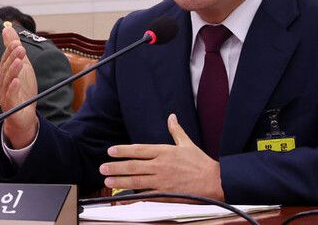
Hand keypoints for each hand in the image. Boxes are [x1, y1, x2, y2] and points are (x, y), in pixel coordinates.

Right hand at [0, 26, 38, 148]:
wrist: (23, 114)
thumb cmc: (21, 88)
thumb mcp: (21, 65)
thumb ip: (13, 47)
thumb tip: (7, 28)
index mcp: (3, 72)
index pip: (5, 59)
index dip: (10, 51)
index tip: (17, 43)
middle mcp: (1, 82)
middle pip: (5, 69)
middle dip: (12, 58)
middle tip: (20, 49)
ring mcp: (4, 94)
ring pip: (7, 81)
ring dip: (12, 70)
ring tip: (19, 61)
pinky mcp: (11, 105)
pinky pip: (10, 96)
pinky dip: (13, 89)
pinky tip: (17, 81)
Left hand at [99, 114, 224, 200]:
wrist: (214, 181)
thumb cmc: (200, 163)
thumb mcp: (187, 143)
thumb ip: (176, 130)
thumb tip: (171, 117)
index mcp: (164, 151)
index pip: (139, 149)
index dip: (123, 150)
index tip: (111, 151)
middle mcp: (161, 166)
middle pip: (133, 166)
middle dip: (116, 167)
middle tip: (103, 168)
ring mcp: (162, 181)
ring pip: (136, 181)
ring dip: (120, 181)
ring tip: (107, 181)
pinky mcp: (165, 194)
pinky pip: (145, 196)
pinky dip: (132, 198)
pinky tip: (122, 199)